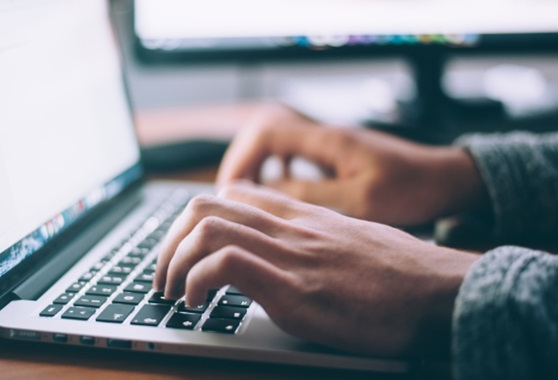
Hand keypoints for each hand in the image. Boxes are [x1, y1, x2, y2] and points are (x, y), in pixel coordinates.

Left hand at [154, 181, 478, 356]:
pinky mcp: (295, 289)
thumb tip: (289, 255)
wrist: (441, 291)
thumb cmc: (401, 274)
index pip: (232, 194)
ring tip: (172, 292)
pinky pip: (226, 264)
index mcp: (302, 216)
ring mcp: (290, 254)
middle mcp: (290, 227)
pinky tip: (197, 303)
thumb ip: (314, 239)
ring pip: (206, 228)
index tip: (186, 250)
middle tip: (164, 275)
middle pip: (205, 205)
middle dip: (169, 241)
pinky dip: (197, 281)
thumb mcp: (351, 242)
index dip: (195, 219)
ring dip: (173, 261)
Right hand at [217, 103, 486, 225]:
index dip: (241, 160)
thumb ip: (311, 196)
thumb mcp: (360, 201)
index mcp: (327, 140)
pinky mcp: (336, 156)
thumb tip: (265, 195)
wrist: (446, 179)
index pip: (266, 133)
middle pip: (264, 134)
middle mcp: (324, 136)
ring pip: (277, 144)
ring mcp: (330, 144)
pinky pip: (294, 156)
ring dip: (258, 168)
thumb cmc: (411, 189)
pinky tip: (279, 194)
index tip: (230, 191)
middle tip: (231, 197)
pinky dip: (277, 172)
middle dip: (242, 163)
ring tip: (248, 199)